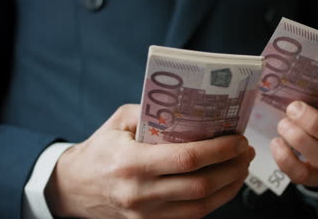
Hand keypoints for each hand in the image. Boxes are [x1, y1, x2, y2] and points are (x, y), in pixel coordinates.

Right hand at [45, 104, 254, 218]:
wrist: (72, 188)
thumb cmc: (99, 150)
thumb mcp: (120, 121)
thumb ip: (153, 112)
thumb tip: (193, 109)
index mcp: (131, 162)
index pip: (186, 159)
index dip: (218, 150)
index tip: (237, 139)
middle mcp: (140, 193)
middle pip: (200, 185)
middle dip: (232, 168)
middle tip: (246, 151)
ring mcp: (145, 214)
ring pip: (201, 206)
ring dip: (229, 186)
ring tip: (241, 167)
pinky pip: (191, 217)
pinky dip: (213, 201)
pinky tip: (224, 185)